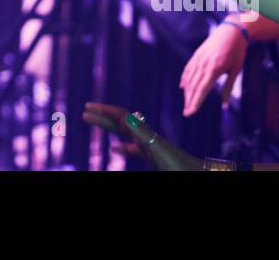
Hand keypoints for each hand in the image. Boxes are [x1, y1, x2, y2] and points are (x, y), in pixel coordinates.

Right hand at [82, 104, 201, 170]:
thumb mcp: (156, 148)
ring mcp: (148, 145)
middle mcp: (145, 136)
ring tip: (94, 124)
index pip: (120, 115)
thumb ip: (141, 133)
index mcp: (144, 132)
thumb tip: (125, 116)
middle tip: (84, 113)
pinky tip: (114, 149)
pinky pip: (132, 149)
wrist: (194, 172)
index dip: (104, 110)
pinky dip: (121, 147)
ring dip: (108, 128)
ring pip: (124, 134)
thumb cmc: (176, 163)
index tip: (87, 107)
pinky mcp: (152, 156)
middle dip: (102, 117)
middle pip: (120, 122)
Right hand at [179, 23, 247, 116]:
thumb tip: (225, 106)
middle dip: (189, 100)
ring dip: (187, 92)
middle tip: (187, 113)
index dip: (196, 102)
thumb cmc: (237, 51)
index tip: (191, 112)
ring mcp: (198, 58)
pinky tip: (183, 87)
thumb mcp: (235, 70)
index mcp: (214, 68)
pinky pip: (188, 69)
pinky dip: (185, 78)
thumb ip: (228, 88)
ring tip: (186, 103)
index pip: (202, 89)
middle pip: (193, 86)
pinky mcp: (197, 54)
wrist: (232, 30)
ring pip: (189, 78)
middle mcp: (203, 64)